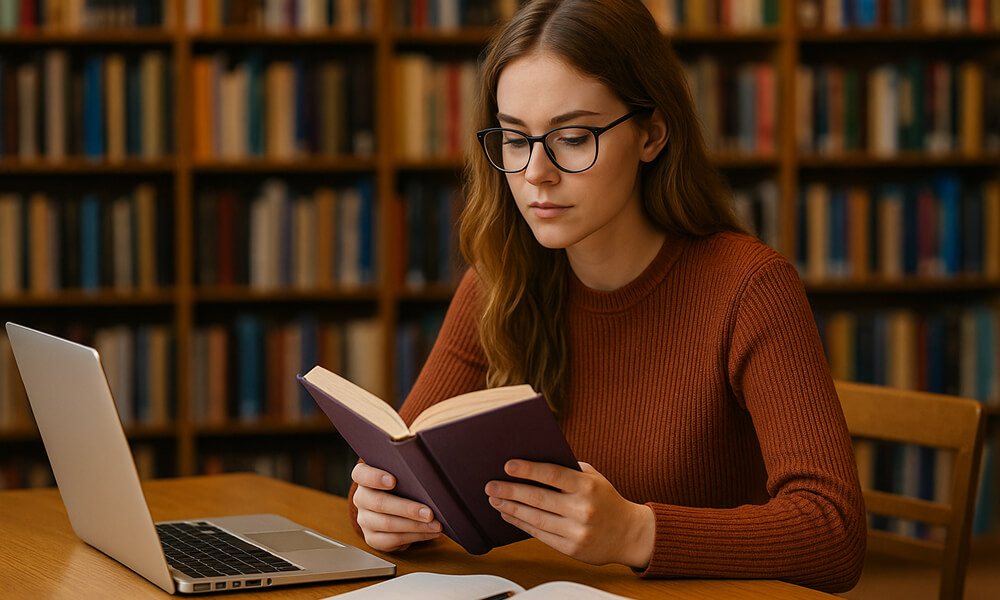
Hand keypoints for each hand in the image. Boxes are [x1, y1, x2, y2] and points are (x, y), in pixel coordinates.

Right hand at [351, 462, 441, 551]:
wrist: (396, 509)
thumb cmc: (402, 485)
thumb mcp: (402, 475)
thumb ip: (407, 472)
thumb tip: (429, 474)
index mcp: (364, 477)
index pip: (361, 474)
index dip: (375, 477)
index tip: (393, 481)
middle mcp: (361, 498)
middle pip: (379, 503)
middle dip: (407, 509)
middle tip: (429, 513)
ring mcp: (364, 519)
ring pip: (388, 524)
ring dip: (416, 525)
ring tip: (435, 524)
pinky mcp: (373, 538)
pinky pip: (394, 539)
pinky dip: (416, 536)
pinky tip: (430, 532)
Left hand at [485, 460, 653, 568]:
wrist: (629, 533)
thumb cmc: (605, 499)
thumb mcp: (594, 478)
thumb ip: (568, 469)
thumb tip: (532, 461)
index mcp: (588, 486)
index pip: (553, 474)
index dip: (528, 469)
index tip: (507, 465)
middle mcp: (583, 509)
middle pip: (539, 498)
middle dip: (510, 491)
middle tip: (490, 485)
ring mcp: (577, 531)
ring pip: (536, 518)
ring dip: (511, 508)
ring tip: (494, 500)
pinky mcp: (572, 549)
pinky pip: (540, 535)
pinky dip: (521, 524)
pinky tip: (509, 515)